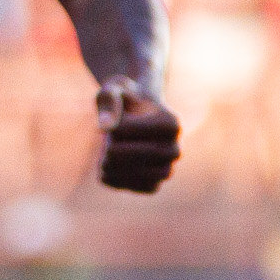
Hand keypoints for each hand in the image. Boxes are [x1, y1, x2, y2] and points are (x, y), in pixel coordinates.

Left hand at [96, 76, 180, 193]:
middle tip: (106, 143)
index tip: (114, 121)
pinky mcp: (154, 184)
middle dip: (115, 148)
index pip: (137, 130)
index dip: (118, 126)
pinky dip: (119, 181)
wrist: (131, 116)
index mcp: (171, 123)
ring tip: (104, 157)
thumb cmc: (122, 100)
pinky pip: (141, 189)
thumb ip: (107, 101)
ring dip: (116, 168)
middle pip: (145, 155)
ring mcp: (167, 168)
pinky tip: (107, 169)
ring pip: (147, 177)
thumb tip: (104, 127)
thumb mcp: (112, 90)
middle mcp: (175, 149)